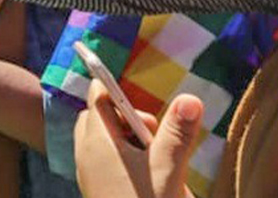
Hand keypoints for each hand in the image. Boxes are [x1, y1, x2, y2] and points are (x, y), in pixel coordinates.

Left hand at [74, 80, 202, 197]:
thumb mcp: (168, 168)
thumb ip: (178, 132)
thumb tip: (190, 98)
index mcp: (97, 141)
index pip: (98, 97)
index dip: (118, 90)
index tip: (143, 100)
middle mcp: (86, 154)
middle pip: (99, 117)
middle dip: (127, 118)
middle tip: (154, 136)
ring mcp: (89, 174)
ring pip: (103, 140)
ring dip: (128, 140)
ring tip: (155, 159)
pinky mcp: (96, 190)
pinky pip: (104, 161)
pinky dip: (124, 159)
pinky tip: (148, 176)